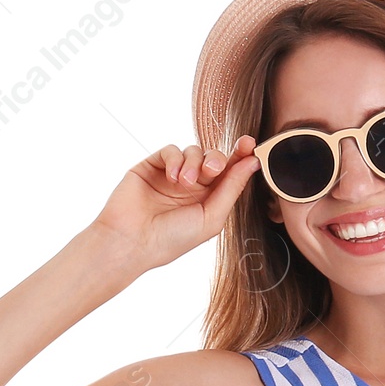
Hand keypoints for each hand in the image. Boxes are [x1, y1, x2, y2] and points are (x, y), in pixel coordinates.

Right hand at [93, 139, 261, 272]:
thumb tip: (253, 163)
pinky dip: (175, 159)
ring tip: (185, 182)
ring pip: (193, 151)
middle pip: (214, 158)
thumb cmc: (172, 238)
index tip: (249, 144)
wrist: (132, 241)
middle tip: (211, 170)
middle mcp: (193, 187)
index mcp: (210, 201)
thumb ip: (232, 188)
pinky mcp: (152, 166)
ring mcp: (172, 175)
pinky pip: (171, 150)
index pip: (230, 173)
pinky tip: (172, 177)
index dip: (241, 156)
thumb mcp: (212, 217)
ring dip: (193, 163)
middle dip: (216, 160)